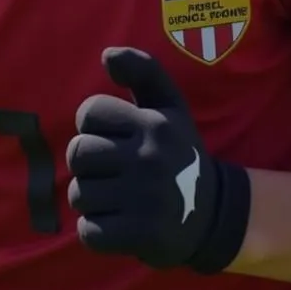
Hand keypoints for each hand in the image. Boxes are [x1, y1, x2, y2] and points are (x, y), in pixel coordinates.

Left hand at [66, 47, 250, 274]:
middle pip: (78, 152)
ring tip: (115, 197)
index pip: (89, 112)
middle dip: (85, 162)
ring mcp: (146, 198)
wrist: (212, 214)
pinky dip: (96, 230)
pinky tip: (117, 222)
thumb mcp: (169, 105)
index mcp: (155, 123)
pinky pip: (88, 231)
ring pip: (79, 194)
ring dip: (90, 198)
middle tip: (108, 169)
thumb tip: (107, 54)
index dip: (92, 124)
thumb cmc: (177, 151)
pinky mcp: (141, 235)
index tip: (110, 135)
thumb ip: (142, 69)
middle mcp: (151, 158)